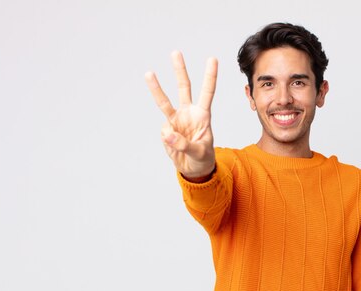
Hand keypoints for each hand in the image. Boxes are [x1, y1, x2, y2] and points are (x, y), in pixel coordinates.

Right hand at [145, 51, 217, 181]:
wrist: (193, 169)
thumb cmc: (203, 158)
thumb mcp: (200, 153)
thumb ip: (185, 145)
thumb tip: (168, 135)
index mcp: (203, 115)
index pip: (207, 92)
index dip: (210, 76)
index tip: (212, 59)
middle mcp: (188, 113)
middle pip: (183, 88)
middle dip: (179, 70)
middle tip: (176, 52)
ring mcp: (176, 120)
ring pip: (165, 101)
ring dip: (156, 87)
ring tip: (148, 73)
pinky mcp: (167, 130)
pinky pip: (164, 132)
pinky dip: (168, 141)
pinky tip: (175, 147)